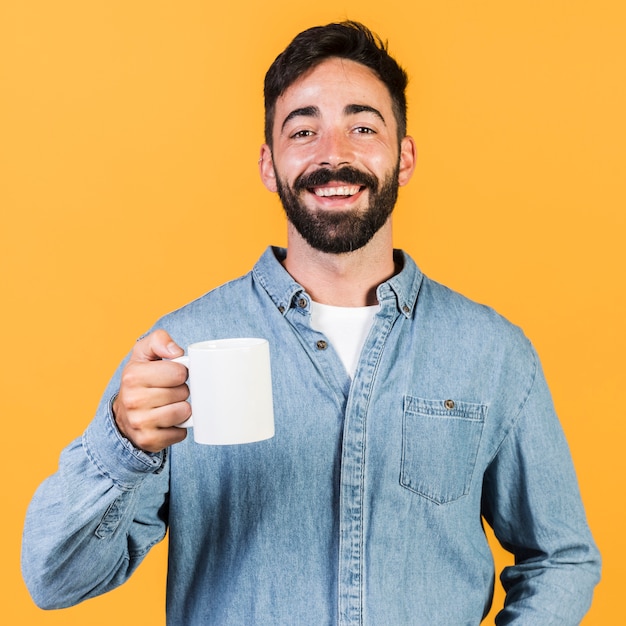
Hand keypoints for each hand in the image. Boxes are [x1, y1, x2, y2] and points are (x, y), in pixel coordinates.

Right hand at [113, 329, 190, 452]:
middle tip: (170, 391)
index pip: (179, 372)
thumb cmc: (141, 380)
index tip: (172, 375)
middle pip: (183, 392)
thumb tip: (176, 352)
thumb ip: (159, 340)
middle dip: (182, 390)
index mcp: (133, 375)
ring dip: (183, 409)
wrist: (124, 415)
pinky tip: (168, 422)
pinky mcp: (148, 441)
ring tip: (170, 405)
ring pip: (183, 413)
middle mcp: (133, 400)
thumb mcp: (144, 353)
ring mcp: (139, 423)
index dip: (181, 372)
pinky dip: (179, 428)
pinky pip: (180, 434)